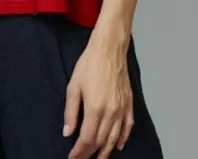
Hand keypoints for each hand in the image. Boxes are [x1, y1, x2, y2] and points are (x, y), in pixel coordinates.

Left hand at [63, 39, 134, 158]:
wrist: (109, 49)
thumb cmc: (89, 64)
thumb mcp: (73, 86)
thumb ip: (70, 112)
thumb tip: (67, 133)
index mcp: (95, 108)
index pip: (87, 139)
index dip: (79, 152)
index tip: (72, 158)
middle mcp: (111, 112)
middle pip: (101, 141)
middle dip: (90, 153)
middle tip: (82, 158)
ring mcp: (122, 108)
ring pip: (115, 138)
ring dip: (106, 151)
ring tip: (98, 158)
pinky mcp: (129, 103)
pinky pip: (128, 126)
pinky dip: (123, 138)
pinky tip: (119, 146)